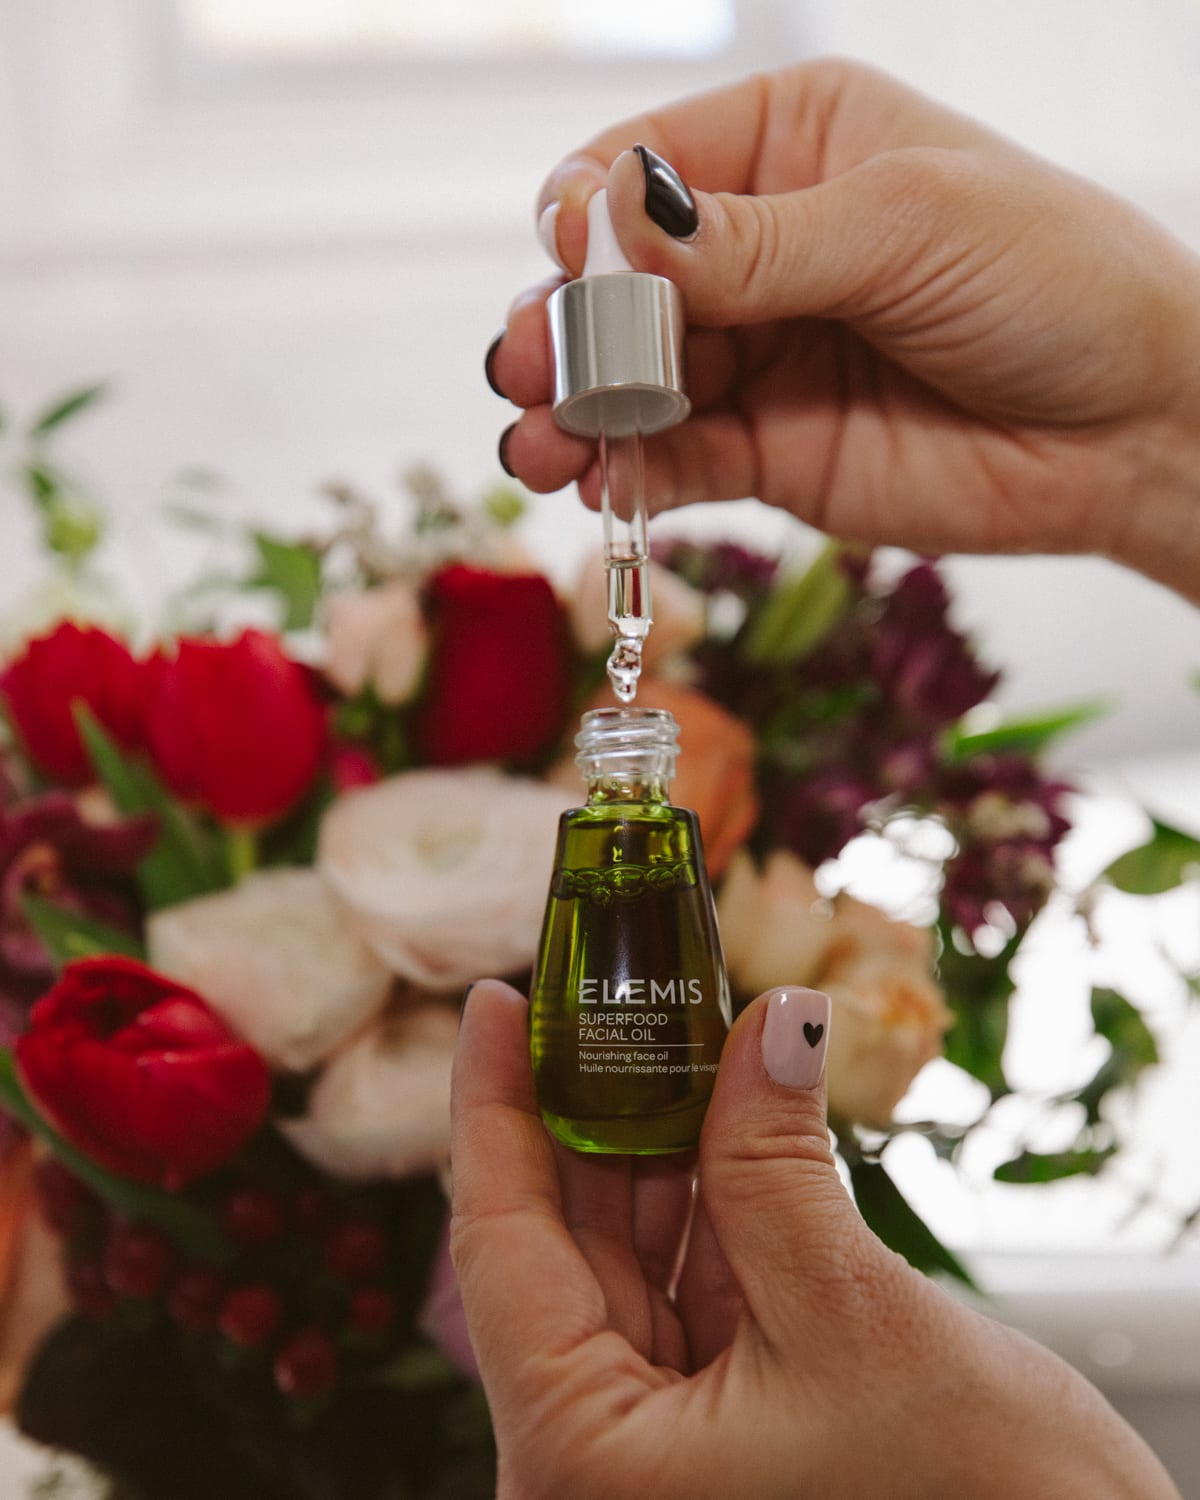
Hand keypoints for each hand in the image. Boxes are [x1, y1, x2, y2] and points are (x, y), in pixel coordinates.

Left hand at [450, 980, 1179, 1499]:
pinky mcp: (719, 1431)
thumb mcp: (850, 1314)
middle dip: (585, 1113)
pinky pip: (689, 1290)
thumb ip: (778, 1161)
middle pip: (559, 1248)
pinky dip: (707, 1202)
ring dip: (653, 1148)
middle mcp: (599, 1461)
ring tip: (664, 1034)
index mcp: (584, 1461)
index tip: (496, 1005)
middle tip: (594, 999)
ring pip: (629, 1263)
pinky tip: (719, 1113)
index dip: (492, 1109)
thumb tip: (768, 1021)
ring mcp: (658, 1450)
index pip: (500, 1245)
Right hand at [489, 60, 1199, 601]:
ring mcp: (760, 355)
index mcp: (791, 144)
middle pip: (618, 283)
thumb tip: (611, 230)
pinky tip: (595, 483)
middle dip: (566, 326)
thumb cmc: (1053, 280)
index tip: (572, 270)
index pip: (642, 169)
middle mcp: (759, 248)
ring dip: (577, 409)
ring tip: (541, 441)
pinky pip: (674, 458)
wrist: (1131, 426)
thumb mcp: (903, 226)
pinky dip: (628, 472)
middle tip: (528, 370)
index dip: (590, 220)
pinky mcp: (769, 451)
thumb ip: (752, 245)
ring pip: (632, 378)